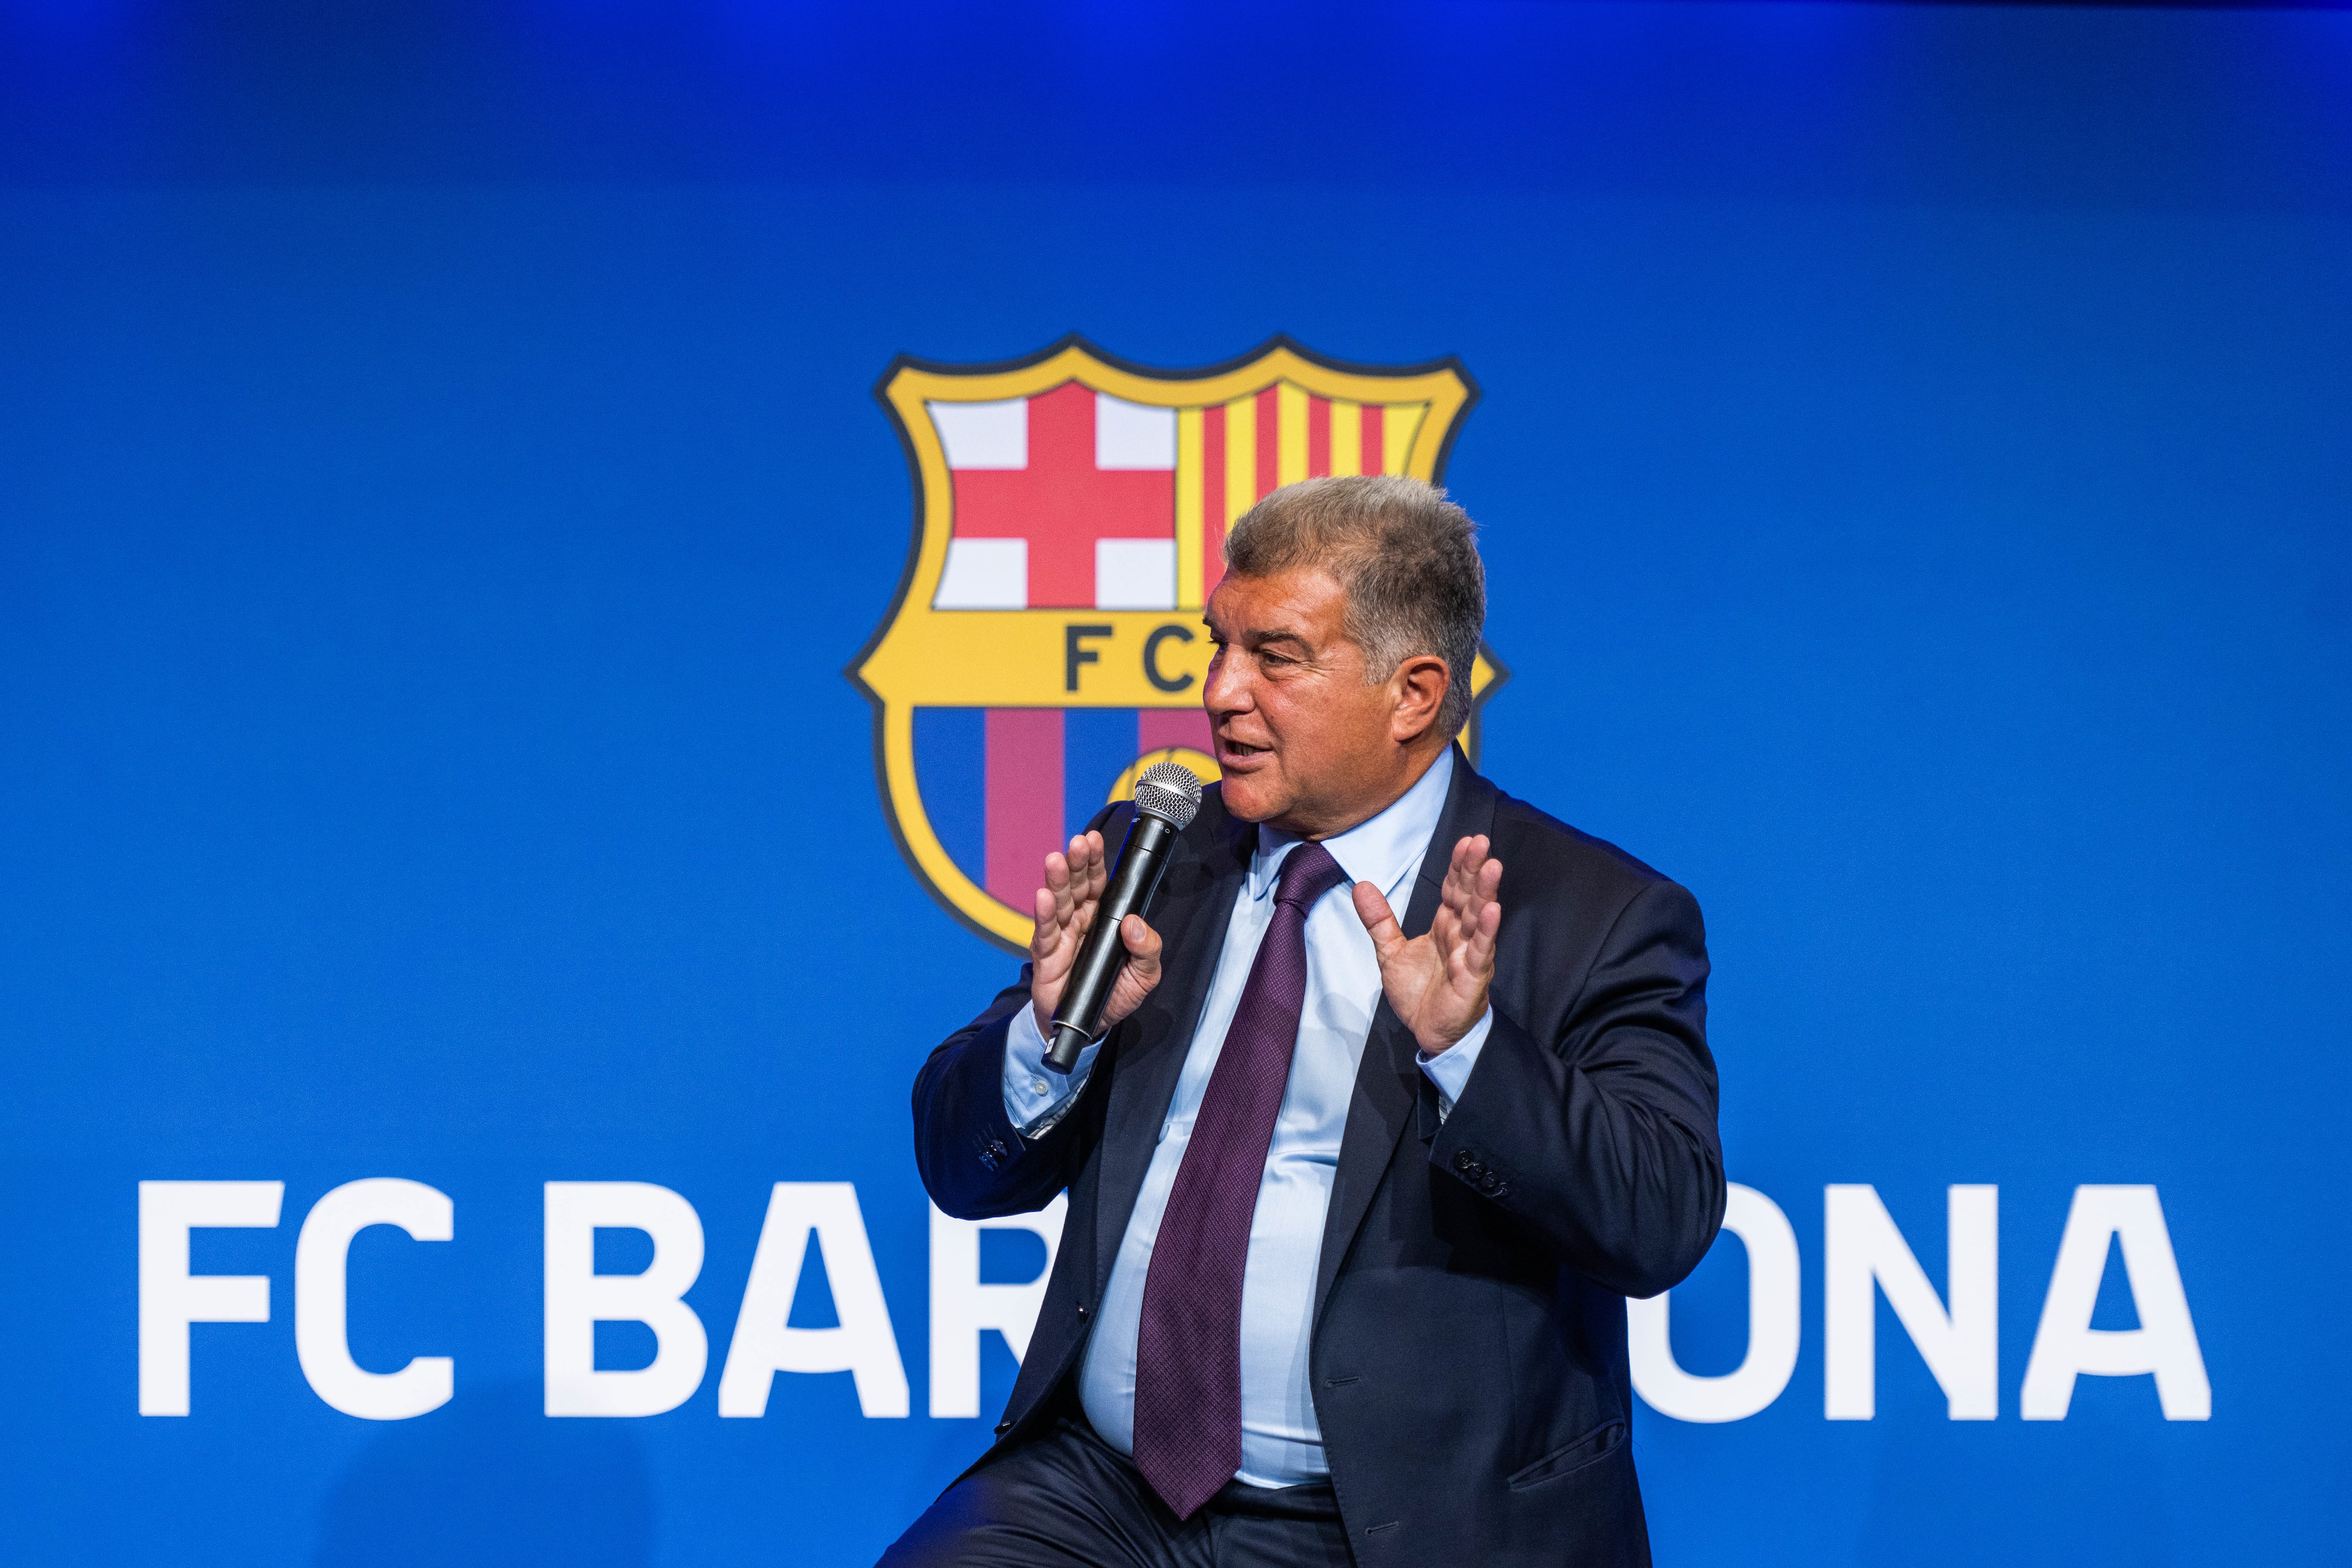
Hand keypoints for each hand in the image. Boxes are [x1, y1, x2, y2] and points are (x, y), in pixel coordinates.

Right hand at [1029, 830, 1163, 1037]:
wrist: (1088, 1026)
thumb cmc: (1114, 994)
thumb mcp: (1144, 975)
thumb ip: (1147, 949)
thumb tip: (1135, 925)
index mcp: (1104, 917)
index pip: (1099, 881)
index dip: (1095, 860)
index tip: (1094, 839)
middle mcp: (1081, 919)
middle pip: (1077, 884)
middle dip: (1077, 862)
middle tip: (1078, 844)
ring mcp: (1062, 934)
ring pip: (1059, 901)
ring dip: (1057, 880)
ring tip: (1056, 860)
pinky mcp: (1046, 954)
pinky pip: (1044, 931)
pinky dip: (1043, 913)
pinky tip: (1043, 897)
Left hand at [1352, 834, 1501, 1054]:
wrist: (1427, 1032)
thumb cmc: (1418, 991)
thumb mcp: (1390, 951)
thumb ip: (1379, 920)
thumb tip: (1361, 885)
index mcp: (1445, 925)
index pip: (1454, 889)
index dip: (1459, 866)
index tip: (1465, 841)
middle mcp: (1461, 935)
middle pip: (1469, 897)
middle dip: (1475, 869)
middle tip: (1481, 841)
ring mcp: (1470, 955)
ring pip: (1480, 919)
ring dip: (1486, 893)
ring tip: (1491, 866)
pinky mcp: (1473, 978)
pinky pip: (1481, 952)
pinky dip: (1488, 932)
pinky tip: (1493, 910)